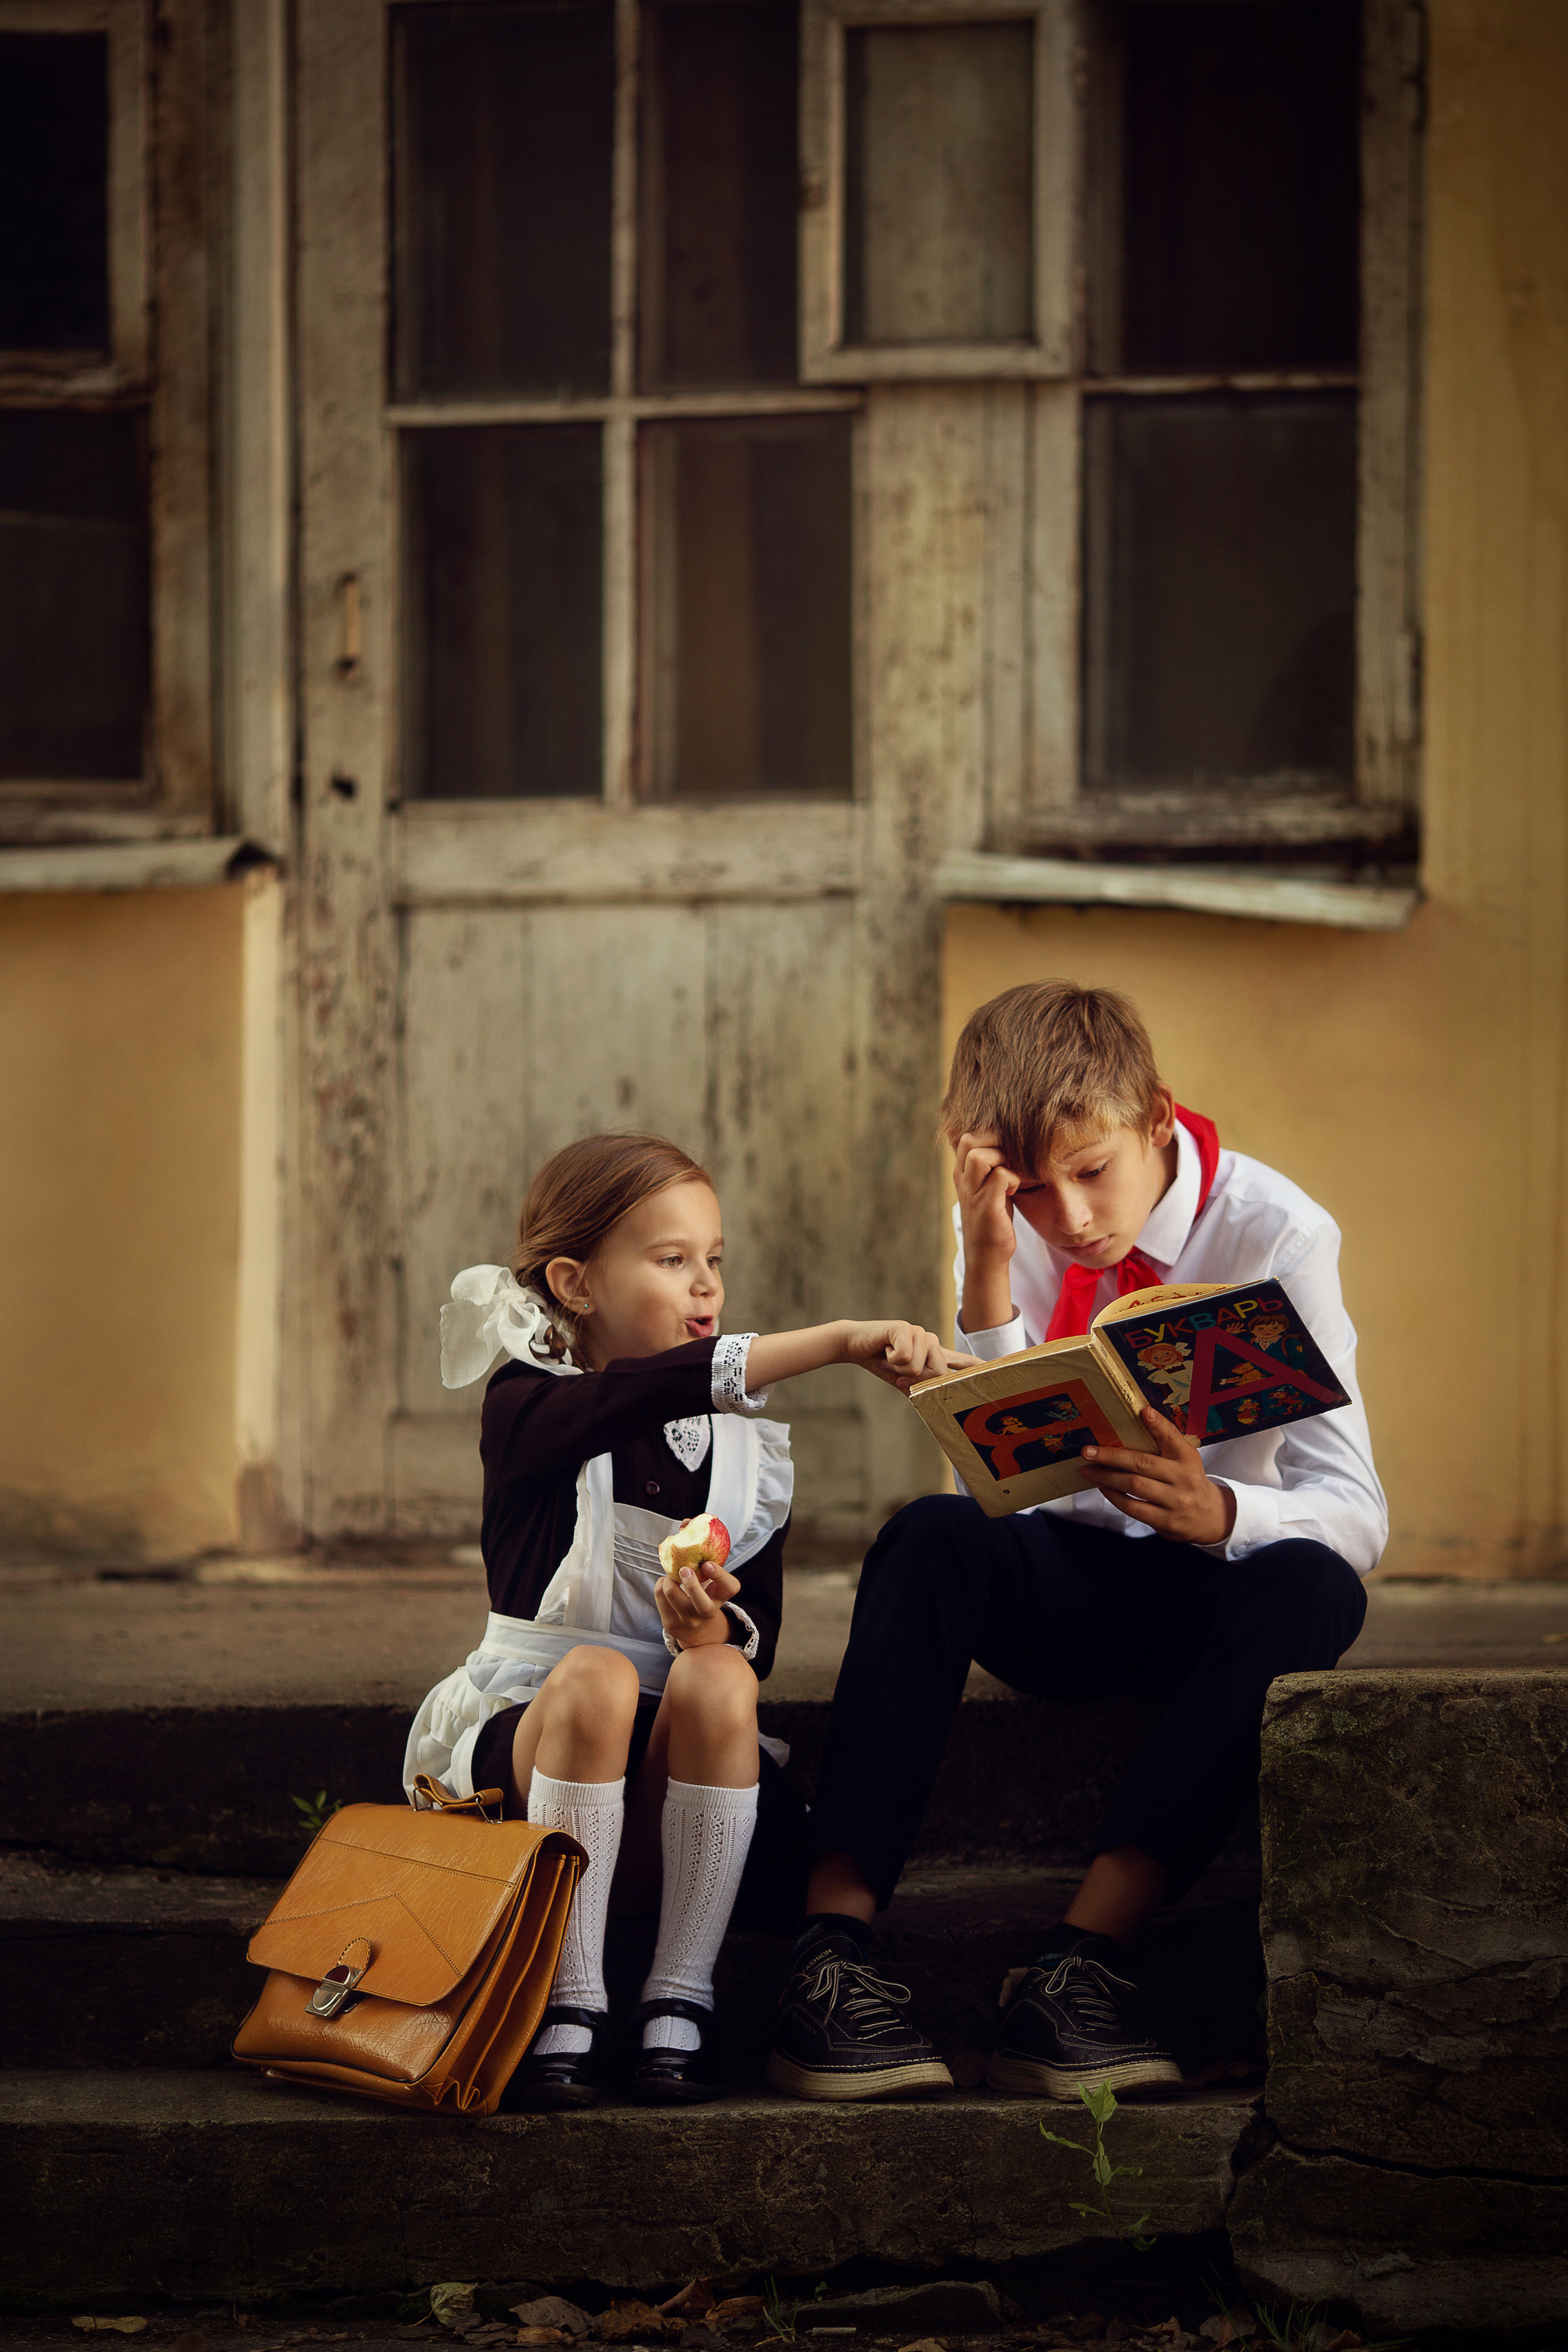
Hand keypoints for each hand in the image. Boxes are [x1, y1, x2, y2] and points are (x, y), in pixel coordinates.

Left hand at [654, 1558, 740, 1648]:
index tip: (707, 1564)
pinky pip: (659, 1595)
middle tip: (684, 1569)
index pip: (730, 1587)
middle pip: (700, 1601)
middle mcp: (707, 1612)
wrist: (694, 1628)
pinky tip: (666, 1583)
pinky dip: (661, 1583)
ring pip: (671, 1592)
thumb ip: (706, 1566)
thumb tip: (688, 1533)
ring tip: (672, 1575)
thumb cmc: (703, 1595)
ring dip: (668, 1577)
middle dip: (690, 1583)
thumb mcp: (711, 1583)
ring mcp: (688, 1620)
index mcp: (721, 1597)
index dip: (719, 1574)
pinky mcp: (670, 1623)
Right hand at [841, 1320, 975, 1392]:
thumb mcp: (904, 1380)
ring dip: (898, 1369)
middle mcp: (932, 1341)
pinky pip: (904, 1357)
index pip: (964, 1362)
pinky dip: (890, 1360)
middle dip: (913, 1378)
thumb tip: (934, 1396)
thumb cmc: (881, 1362)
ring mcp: (920, 1332)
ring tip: (888, 1357)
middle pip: (939, 1374)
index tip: (1000, 1374)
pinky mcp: (905, 1328)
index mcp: (935, 1354)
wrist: (855, 1344)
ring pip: (918, 1368)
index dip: (981, 1369)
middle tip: (895, 1368)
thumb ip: (921, 1387)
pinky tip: (884, 1349)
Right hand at [953, 1129, 1021, 1334]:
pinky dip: (1013, 1178)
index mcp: (962, 1172)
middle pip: (969, 1140)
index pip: (968, 1137)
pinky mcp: (985, 1206)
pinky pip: (1001, 1175)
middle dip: (995, 1142)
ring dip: (1002, 1158)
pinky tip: (1015, 1190)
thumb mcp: (990, 1187)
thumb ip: (992, 1166)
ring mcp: (971, 1192)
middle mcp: (962, 1179)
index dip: (990, 1136)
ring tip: (1011, 1174)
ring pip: (980, 1155)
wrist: (987, 1255)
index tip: (1007, 1150)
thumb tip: (1012, 1143)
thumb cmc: (994, 1218)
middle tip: (1010, 1158)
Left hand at [1077, 1406, 1237, 1546]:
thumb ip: (1164, 1446)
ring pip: (1134, 1485)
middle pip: (1142, 1463)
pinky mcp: (1165, 1521)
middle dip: (1112, 1456)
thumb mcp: (1185, 1460)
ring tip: (1088, 1470)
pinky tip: (1103, 1487)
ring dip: (1106, 1477)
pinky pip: (1133, 1507)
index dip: (1158, 1424)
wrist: (1212, 1517)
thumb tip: (1130, 1425)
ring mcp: (1175, 1501)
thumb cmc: (1189, 1482)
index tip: (1143, 1411)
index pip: (1172, 1438)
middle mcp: (1183, 1478)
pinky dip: (1114, 1496)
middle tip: (1088, 1451)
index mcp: (1187, 1458)